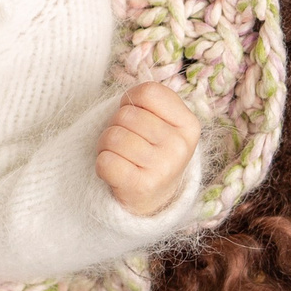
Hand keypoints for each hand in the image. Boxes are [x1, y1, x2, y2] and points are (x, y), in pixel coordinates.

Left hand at [96, 83, 199, 218]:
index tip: (137, 118)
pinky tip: (116, 171)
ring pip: (113, 137)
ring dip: (106, 145)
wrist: (155, 198)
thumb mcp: (164, 123)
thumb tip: (127, 99)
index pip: (148, 92)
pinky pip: (105, 162)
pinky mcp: (142, 187)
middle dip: (116, 125)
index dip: (131, 101)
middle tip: (125, 143)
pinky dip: (102, 164)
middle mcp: (180, 146)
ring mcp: (163, 168)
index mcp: (189, 124)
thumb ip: (151, 102)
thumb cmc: (152, 150)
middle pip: (126, 115)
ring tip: (120, 156)